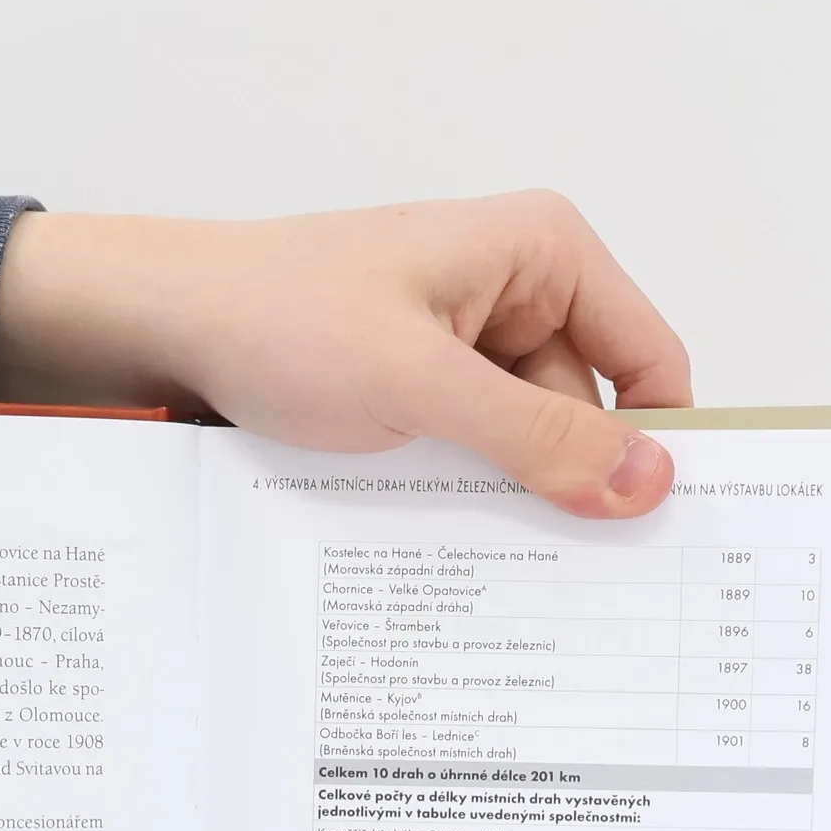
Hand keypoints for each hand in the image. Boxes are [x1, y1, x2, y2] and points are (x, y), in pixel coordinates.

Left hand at [0, 191, 690, 516]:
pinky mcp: (426, 390)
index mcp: (545, 252)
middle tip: (570, 577)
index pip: (649, 360)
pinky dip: (466, 493)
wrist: (171, 328)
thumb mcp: (421, 384)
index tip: (655, 534)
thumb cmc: (280, 319)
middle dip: (574, 485)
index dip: (659, 444)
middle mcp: (519, 291)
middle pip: (589, 413)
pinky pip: (475, 453)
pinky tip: (445, 535)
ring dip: (511, 497)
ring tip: (487, 554)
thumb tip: (646, 481)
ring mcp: (469, 344)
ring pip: (528, 444)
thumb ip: (536, 435)